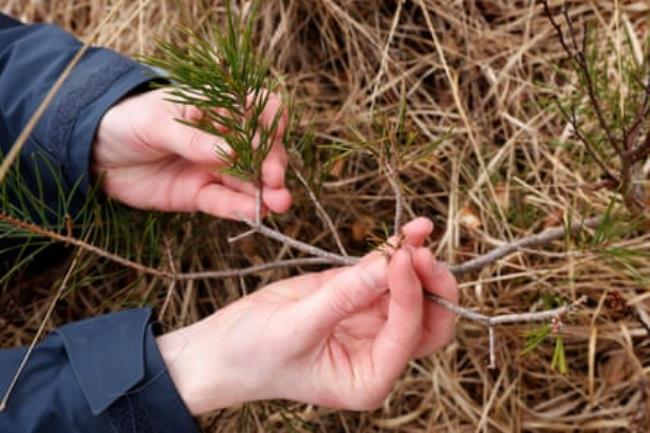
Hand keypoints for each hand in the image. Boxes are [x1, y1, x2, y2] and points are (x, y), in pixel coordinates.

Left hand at [92, 88, 291, 219]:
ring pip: (249, 181)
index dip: (271, 120)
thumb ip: (194, 138)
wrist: (92, 152)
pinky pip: (225, 203)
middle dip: (274, 164)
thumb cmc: (125, 121)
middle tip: (275, 178)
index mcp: (217, 109)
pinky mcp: (199, 195)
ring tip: (280, 203)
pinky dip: (241, 208)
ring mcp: (213, 169)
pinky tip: (256, 213)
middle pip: (261, 151)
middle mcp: (223, 140)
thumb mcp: (157, 122)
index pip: (257, 111)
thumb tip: (233, 151)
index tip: (275, 132)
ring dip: (267, 192)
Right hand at [157, 218, 457, 414]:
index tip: (400, 258)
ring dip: (416, 260)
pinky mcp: (354, 297)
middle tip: (420, 249)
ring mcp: (368, 324)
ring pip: (411, 293)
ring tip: (416, 229)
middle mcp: (377, 354)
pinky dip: (393, 252)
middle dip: (431, 284)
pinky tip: (403, 232)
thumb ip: (344, 295)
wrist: (222, 349)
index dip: (408, 294)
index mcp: (369, 378)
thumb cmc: (252, 354)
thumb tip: (390, 262)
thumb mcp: (296, 327)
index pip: (406, 334)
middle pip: (428, 320)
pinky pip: (383, 273)